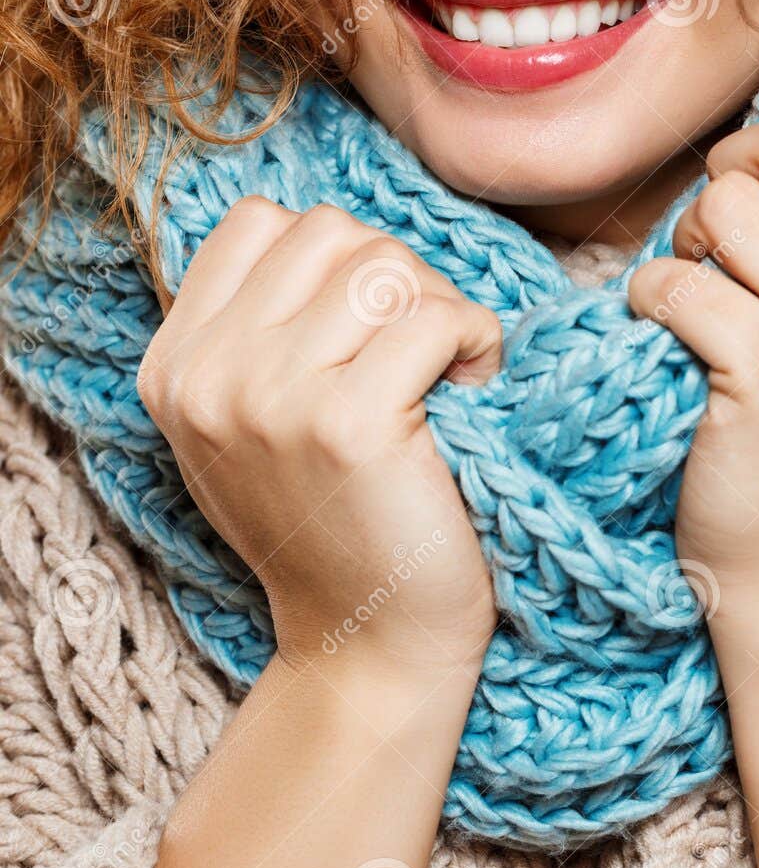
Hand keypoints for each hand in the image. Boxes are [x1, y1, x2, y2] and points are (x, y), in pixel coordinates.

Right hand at [137, 198, 501, 674]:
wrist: (367, 646)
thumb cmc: (336, 521)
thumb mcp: (256, 420)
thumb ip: (263, 326)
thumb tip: (337, 233)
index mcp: (173, 365)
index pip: (258, 221)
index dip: (333, 257)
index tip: (365, 326)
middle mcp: (206, 376)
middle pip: (330, 232)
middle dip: (396, 277)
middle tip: (422, 350)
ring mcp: (270, 398)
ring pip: (384, 263)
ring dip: (440, 306)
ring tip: (447, 371)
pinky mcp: (348, 425)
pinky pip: (434, 318)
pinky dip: (475, 340)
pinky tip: (473, 387)